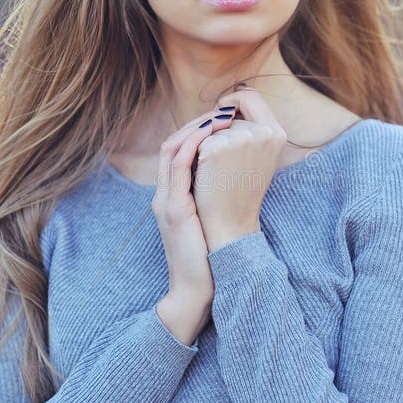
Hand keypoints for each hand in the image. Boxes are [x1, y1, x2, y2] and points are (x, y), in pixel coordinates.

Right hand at [151, 105, 238, 328]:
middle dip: (195, 124)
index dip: (197, 132)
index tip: (222, 120)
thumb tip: (237, 181)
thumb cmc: (209, 261)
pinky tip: (214, 136)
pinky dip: (193, 146)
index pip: (176, 152)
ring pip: (171, 149)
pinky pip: (177, 167)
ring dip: (195, 129)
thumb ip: (215, 201)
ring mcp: (166, 202)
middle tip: (221, 110)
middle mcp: (165, 195)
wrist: (196, 291)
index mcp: (173, 198)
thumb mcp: (210, 223)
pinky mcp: (175, 210)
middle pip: (171, 144)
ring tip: (219, 116)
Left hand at [192, 88, 287, 251]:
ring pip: (211, 125)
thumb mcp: (259, 156)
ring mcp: (240, 138)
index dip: (232, 102)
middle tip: (215, 154)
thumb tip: (234, 99)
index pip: (250, 96)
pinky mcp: (216, 148)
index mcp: (277, 133)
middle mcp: (262, 132)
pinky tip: (202, 171)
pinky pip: (198, 137)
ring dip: (205, 141)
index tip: (220, 116)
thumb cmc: (241, 191)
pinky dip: (195, 151)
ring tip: (212, 168)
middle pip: (227, 111)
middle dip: (216, 126)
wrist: (230, 223)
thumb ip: (252, 128)